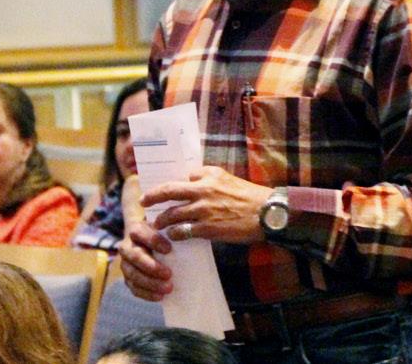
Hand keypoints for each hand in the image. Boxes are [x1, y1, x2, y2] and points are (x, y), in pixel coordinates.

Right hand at [119, 220, 173, 300]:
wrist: (148, 243)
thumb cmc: (162, 235)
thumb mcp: (166, 229)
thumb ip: (174, 232)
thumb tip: (191, 236)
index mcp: (136, 230)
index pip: (140, 233)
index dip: (153, 241)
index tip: (169, 249)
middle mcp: (127, 246)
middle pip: (135, 256)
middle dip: (151, 266)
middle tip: (169, 274)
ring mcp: (125, 264)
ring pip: (133, 274)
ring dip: (150, 283)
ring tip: (168, 288)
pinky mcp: (128, 278)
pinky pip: (134, 288)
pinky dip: (146, 293)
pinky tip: (160, 296)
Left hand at [144, 166, 271, 244]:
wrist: (267, 213)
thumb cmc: (250, 197)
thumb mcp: (229, 179)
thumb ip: (209, 178)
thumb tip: (191, 180)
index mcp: (209, 175)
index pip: (182, 176)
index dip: (168, 182)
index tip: (159, 187)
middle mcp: (204, 190)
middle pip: (169, 191)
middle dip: (152, 196)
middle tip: (144, 200)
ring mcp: (204, 210)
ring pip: (172, 214)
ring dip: (161, 220)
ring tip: (157, 224)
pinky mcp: (208, 228)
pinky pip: (183, 231)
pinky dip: (175, 233)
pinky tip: (173, 236)